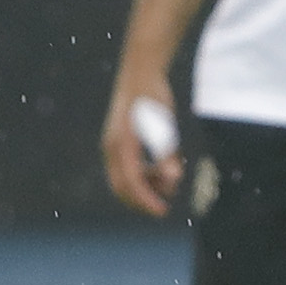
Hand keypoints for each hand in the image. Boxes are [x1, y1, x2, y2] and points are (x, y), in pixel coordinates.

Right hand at [100, 80, 183, 216]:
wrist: (140, 73)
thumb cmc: (153, 97)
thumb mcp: (164, 125)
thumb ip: (166, 153)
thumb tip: (173, 179)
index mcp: (122, 145)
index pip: (131, 183)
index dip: (146, 200)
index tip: (162, 211)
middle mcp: (112, 148)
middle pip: (122, 187)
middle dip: (143, 200)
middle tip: (165, 206)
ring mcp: (113, 146)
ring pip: (123, 179)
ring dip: (145, 187)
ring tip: (169, 183)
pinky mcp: (118, 143)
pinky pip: (126, 168)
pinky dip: (143, 175)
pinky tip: (161, 170)